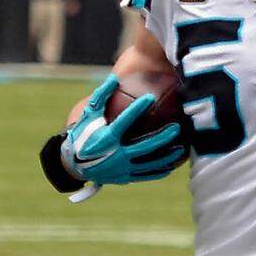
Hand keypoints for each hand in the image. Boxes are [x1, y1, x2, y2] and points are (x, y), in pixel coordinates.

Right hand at [60, 74, 185, 185]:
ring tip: (180, 149)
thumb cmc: (83, 134)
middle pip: (143, 146)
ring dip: (165, 157)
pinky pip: (144, 175)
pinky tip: (170, 167)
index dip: (137, 109)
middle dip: (162, 137)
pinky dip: (158, 171)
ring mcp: (120, 168)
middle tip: (177, 127)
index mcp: (106, 138)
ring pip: (147, 164)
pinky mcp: (124, 178)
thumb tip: (114, 77)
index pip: (124, 121)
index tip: (150, 97)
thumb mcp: (88, 115)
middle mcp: (115, 155)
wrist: (74, 164)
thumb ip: (101, 97)